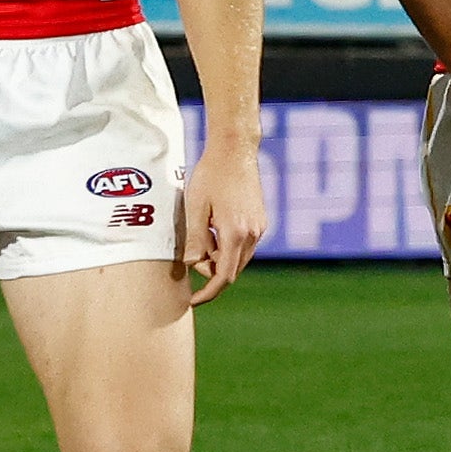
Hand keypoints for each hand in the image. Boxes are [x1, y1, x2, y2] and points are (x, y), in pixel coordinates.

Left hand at [178, 134, 265, 304]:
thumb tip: (191, 265)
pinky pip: (243, 244)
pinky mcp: (260, 220)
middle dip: (210, 270)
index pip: (224, 276)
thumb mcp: (195, 208)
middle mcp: (253, 234)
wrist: (235, 150)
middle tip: (191, 252)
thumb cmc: (211, 175)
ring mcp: (260, 227)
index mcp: (236, 234)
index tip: (193, 301)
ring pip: (238, 257)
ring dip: (218, 256)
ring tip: (202, 232)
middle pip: (232, 269)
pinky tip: (214, 226)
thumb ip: (194, 239)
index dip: (208, 292)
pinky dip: (227, 246)